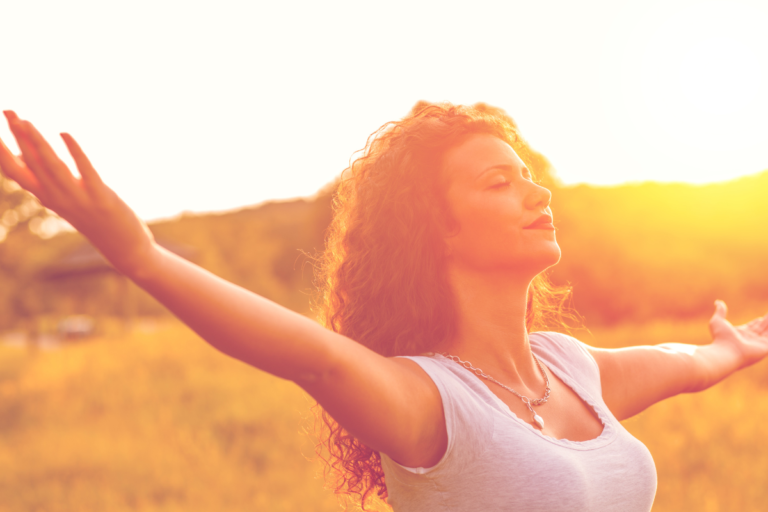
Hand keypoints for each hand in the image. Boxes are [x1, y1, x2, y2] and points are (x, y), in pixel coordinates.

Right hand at [0, 110, 155, 276]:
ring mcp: (78, 199)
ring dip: (37, 142)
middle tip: (8, 110)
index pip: (15, 173)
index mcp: (47, 197)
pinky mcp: (102, 198)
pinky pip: (85, 171)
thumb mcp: (66, 200)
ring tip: (26, 120)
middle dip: (18, 136)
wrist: (124, 249)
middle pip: (31, 164)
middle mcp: (57, 199)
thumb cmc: (95, 219)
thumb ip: (48, 180)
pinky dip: (74, 151)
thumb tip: (27, 156)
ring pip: (51, 166)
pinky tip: (64, 134)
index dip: (2, 152)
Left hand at [709, 300, 767, 369]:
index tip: (760, 318)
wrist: (726, 352)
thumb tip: (718, 302)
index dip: (756, 322)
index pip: (751, 326)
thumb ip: (720, 311)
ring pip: (767, 332)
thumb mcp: (718, 321)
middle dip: (766, 322)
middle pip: (761, 328)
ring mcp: (758, 344)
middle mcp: (750, 339)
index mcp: (740, 333)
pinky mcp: (765, 348)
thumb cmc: (721, 337)